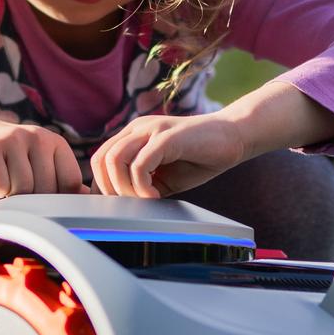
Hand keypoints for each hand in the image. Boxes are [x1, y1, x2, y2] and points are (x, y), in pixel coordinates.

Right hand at [0, 119, 84, 196]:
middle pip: (45, 190)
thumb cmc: (15, 158)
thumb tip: (89, 200)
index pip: (70, 184)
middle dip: (31, 198)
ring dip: (12, 194)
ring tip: (7, 179)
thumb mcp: (42, 163)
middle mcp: (39, 137)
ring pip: (23, 190)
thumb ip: (64, 180)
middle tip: (19, 184)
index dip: (56, 197)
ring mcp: (14, 139)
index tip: (42, 193)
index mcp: (57, 142)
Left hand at [90, 112, 248, 198]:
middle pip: (101, 159)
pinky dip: (142, 186)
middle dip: (111, 189)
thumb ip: (141, 184)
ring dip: (125, 188)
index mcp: (133, 136)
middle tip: (132, 205)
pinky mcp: (167, 136)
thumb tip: (121, 205)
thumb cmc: (199, 158)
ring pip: (115, 159)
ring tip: (145, 200)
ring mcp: (151, 130)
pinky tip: (156, 196)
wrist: (233, 137)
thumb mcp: (163, 176)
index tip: (121, 205)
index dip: (103, 186)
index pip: (100, 160)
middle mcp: (138, 129)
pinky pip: (140, 163)